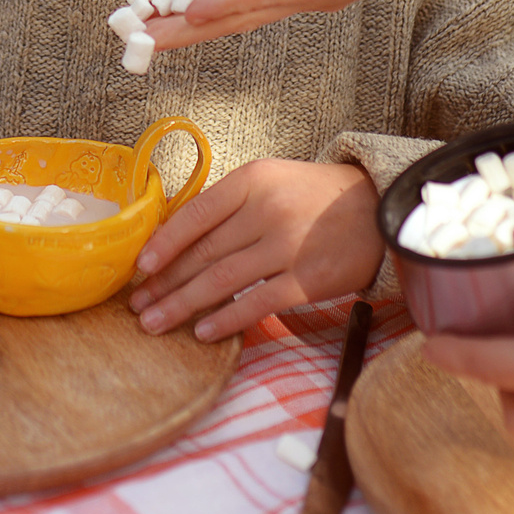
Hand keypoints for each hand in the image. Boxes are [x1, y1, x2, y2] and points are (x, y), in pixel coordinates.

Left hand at [127, 159, 382, 341]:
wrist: (375, 206)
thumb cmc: (309, 196)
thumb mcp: (267, 181)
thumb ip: (226, 206)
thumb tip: (171, 241)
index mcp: (252, 181)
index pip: (195, 214)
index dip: (163, 244)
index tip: (139, 268)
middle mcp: (268, 211)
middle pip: (204, 253)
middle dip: (165, 282)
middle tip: (138, 305)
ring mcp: (289, 246)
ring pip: (223, 280)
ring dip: (184, 305)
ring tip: (156, 323)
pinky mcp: (310, 279)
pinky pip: (258, 302)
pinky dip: (227, 319)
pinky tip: (203, 332)